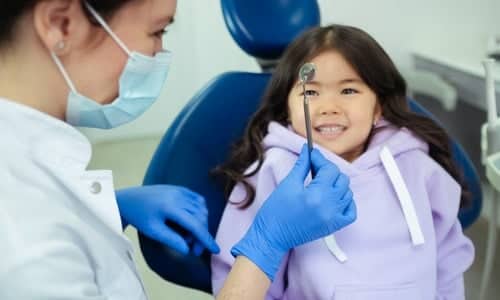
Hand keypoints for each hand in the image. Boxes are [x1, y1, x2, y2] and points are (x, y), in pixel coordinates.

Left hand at [116, 185, 219, 254]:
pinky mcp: (180, 188)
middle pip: (200, 217)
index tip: (215, 250)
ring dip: (200, 223)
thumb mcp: (153, 231)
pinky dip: (200, 211)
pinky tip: (192, 220)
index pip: (195, 224)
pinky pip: (197, 200)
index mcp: (170, 207)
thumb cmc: (139, 217)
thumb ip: (172, 240)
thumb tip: (188, 250)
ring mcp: (180, 190)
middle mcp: (179, 196)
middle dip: (201, 235)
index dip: (206, 238)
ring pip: (201, 209)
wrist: (128, 200)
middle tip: (193, 249)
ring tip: (188, 236)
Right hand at [231, 145, 355, 279]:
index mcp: (316, 195)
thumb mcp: (288, 184)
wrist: (272, 236)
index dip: (320, 159)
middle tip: (315, 167)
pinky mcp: (334, 227)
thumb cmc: (275, 211)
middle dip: (329, 170)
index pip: (329, 169)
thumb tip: (307, 150)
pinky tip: (334, 197)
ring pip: (347, 193)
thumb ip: (302, 165)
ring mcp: (334, 218)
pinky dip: (346, 201)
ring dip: (337, 184)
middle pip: (341, 179)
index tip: (312, 154)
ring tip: (322, 183)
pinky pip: (351, 211)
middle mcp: (329, 207)